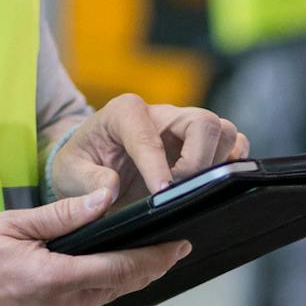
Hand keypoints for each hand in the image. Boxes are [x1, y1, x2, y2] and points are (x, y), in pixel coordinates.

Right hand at [0, 189, 190, 305]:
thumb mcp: (5, 225)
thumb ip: (60, 217)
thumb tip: (105, 200)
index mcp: (51, 280)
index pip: (121, 269)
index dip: (155, 259)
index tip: (179, 248)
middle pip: (107, 289)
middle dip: (132, 270)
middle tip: (156, 252)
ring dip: (86, 288)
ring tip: (69, 266)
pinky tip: (34, 293)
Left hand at [50, 93, 250, 202]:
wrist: (93, 165)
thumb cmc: (82, 164)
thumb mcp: (70, 173)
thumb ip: (88, 180)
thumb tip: (110, 190)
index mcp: (125, 112)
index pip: (149, 135)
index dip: (157, 167)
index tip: (160, 194)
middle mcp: (163, 114)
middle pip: (204, 123)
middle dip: (197, 161)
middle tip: (179, 190)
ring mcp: (186, 128)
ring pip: (225, 132)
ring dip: (216, 164)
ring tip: (193, 189)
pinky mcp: (203, 144)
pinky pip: (235, 146)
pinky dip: (230, 166)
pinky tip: (209, 185)